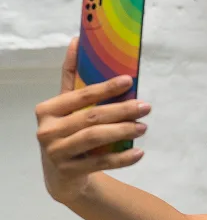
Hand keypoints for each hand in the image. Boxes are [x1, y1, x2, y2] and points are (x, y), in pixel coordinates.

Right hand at [35, 38, 149, 204]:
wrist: (61, 178)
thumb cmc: (67, 135)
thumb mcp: (65, 108)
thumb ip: (71, 78)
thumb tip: (77, 41)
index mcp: (47, 110)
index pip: (80, 95)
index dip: (105, 87)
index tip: (129, 80)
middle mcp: (47, 131)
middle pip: (91, 117)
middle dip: (122, 110)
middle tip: (146, 107)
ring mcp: (56, 153)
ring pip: (95, 137)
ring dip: (123, 131)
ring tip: (143, 127)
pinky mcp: (69, 172)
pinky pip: (101, 163)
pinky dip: (122, 158)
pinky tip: (139, 152)